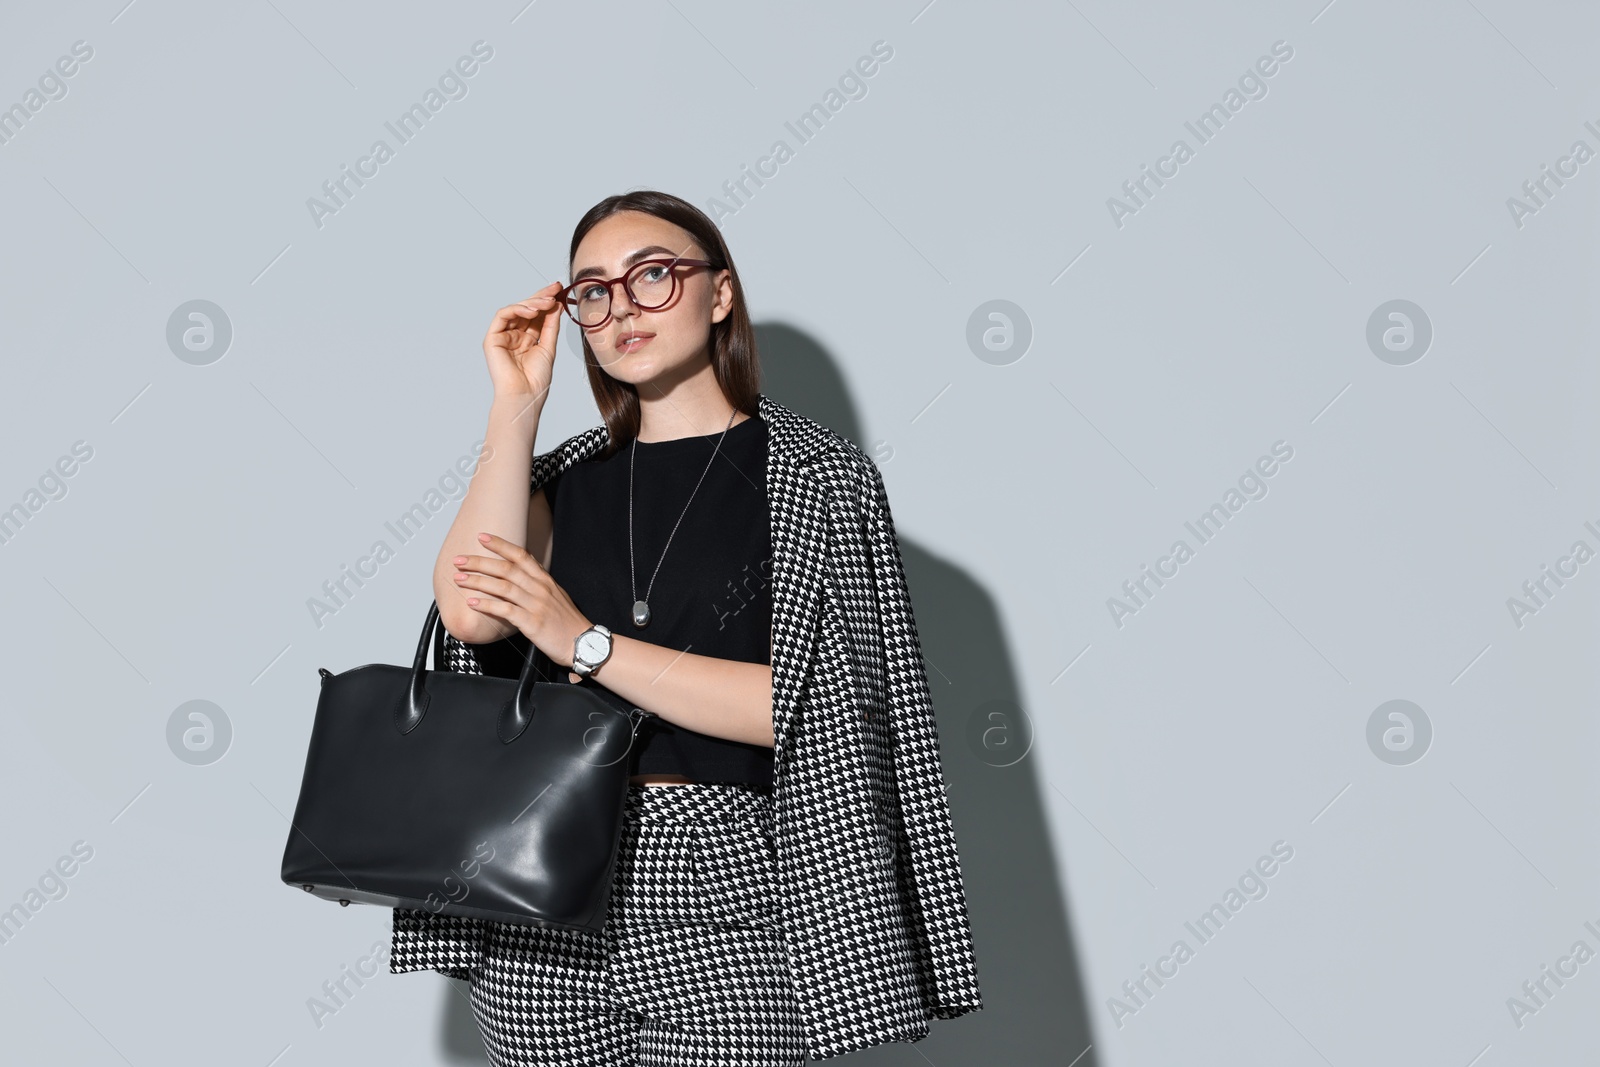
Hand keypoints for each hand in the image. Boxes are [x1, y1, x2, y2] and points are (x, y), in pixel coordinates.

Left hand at [452, 532, 589, 680]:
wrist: (584, 643)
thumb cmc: (568, 623)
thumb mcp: (556, 597)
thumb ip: (537, 586)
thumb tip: (517, 580)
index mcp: (545, 580)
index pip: (520, 555)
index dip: (500, 545)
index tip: (482, 537)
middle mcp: (540, 588)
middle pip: (506, 568)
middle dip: (480, 562)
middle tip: (460, 560)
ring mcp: (537, 605)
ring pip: (503, 587)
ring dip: (478, 581)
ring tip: (460, 579)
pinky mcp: (533, 622)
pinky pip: (505, 610)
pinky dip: (487, 605)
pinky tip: (473, 603)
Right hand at [483, 282, 564, 403]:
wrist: (525, 395)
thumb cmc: (536, 379)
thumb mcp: (548, 347)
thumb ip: (550, 325)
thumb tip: (556, 304)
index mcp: (528, 339)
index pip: (537, 314)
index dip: (547, 301)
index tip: (561, 290)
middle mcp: (514, 336)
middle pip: (526, 309)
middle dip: (541, 296)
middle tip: (556, 288)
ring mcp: (503, 336)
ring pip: (515, 309)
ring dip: (533, 302)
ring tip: (548, 302)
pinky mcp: (492, 338)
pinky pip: (503, 315)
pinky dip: (517, 309)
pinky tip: (532, 310)